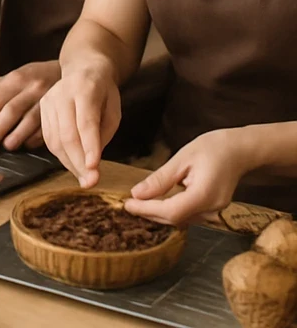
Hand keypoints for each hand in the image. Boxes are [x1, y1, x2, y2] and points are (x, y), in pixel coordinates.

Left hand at [0, 59, 59, 156]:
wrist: (66, 71)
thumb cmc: (32, 80)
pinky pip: (48, 125)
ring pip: (30, 118)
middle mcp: (30, 88)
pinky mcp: (62, 109)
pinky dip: (37, 136)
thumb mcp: (11, 80)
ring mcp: (47, 98)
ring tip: (4, 148)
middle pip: (9, 111)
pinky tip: (27, 145)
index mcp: (14, 79)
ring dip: (17, 134)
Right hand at [40, 63, 120, 188]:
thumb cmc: (104, 92)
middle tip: (91, 183)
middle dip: (79, 162)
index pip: (86, 122)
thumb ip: (103, 133)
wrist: (83, 68)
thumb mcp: (113, 109)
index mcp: (85, 88)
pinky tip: (73, 165)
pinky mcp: (42, 108)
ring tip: (85, 179)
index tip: (95, 170)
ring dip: (70, 163)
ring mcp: (48, 100)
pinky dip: (61, 156)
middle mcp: (62, 93)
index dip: (90, 147)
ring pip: (55, 139)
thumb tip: (91, 163)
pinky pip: (48, 138)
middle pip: (67, 134)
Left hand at [124, 129, 250, 224]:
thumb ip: (160, 179)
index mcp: (204, 196)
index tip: (127, 204)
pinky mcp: (213, 209)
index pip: (170, 211)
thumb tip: (137, 193)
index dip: (147, 210)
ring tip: (138, 203)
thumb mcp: (182, 158)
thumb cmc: (212, 148)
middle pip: (175, 219)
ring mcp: (214, 212)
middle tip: (128, 204)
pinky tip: (158, 201)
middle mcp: (211, 210)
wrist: (240, 150)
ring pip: (181, 220)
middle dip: (149, 213)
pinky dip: (171, 210)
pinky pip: (188, 215)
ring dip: (159, 214)